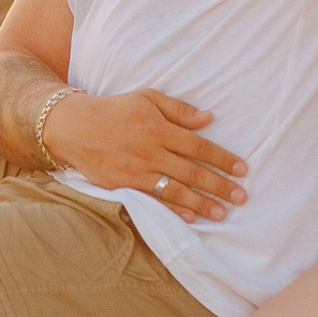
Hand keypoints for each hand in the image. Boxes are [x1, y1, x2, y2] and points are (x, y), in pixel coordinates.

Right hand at [45, 89, 246, 221]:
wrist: (75, 127)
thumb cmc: (116, 110)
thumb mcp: (147, 98)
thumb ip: (178, 110)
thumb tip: (209, 119)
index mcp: (159, 128)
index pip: (199, 147)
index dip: (223, 159)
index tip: (242, 170)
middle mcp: (151, 152)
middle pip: (192, 172)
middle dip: (219, 186)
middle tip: (241, 198)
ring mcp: (137, 171)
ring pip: (175, 190)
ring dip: (201, 203)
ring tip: (221, 214)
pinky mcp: (124, 186)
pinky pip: (153, 200)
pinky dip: (172, 210)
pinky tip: (189, 218)